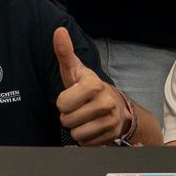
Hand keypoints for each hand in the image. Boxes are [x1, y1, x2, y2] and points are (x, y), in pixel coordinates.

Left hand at [54, 26, 132, 145]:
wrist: (116, 105)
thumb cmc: (88, 88)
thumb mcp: (76, 70)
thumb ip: (65, 52)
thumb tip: (58, 31)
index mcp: (94, 85)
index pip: (62, 103)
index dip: (62, 102)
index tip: (71, 96)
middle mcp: (105, 103)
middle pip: (67, 120)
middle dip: (68, 116)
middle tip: (78, 108)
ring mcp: (110, 120)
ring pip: (76, 134)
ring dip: (76, 128)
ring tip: (85, 117)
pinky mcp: (111, 136)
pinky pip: (85, 144)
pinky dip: (86, 138)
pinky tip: (92, 127)